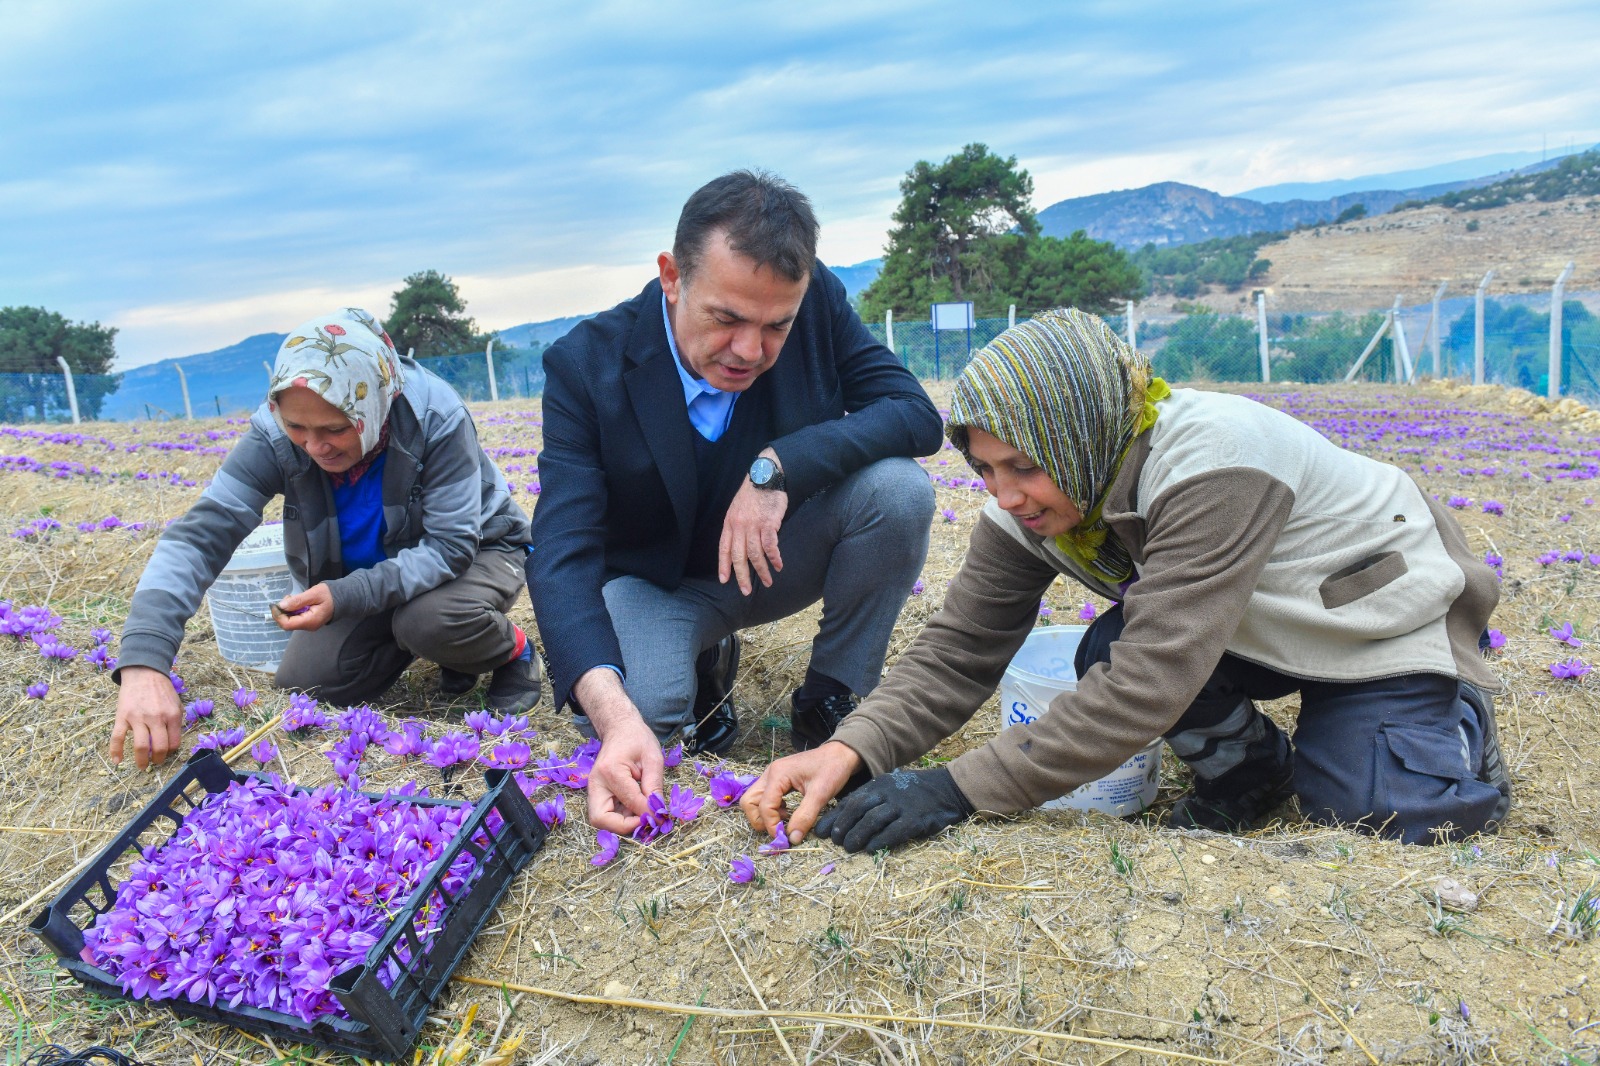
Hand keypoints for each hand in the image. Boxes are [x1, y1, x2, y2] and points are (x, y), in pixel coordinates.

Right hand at [109, 666, 183, 769]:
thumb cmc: (161, 690)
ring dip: (142, 760)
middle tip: (156, 762)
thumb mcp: (176, 703)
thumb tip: (173, 741)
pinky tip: (117, 761)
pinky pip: (118, 737)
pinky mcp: (122, 716)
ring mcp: (138, 718)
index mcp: (172, 715)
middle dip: (158, 759)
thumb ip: (176, 721)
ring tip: (142, 766)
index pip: (174, 742)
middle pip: (159, 747)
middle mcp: (156, 718)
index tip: (166, 753)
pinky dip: (115, 751)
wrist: (144, 673)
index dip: (170, 752)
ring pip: (141, 746)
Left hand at [274, 584, 333, 631]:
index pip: (287, 624)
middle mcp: (308, 626)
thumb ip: (297, 601)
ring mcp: (309, 625)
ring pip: (290, 621)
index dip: (278, 615)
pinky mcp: (308, 621)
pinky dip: (292, 610)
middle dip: (282, 611)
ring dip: (287, 610)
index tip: (275, 604)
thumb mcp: (314, 594)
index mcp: (310, 621)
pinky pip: (296, 618)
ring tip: (293, 598)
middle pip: (287, 623)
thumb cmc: (329, 595)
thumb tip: (281, 606)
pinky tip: (297, 602)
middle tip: (287, 597)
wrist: (343, 598)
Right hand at [575, 668, 664, 834]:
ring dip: (623, 823)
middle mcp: (596, 783)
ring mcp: (594, 789)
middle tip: (646, 822)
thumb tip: (659, 812)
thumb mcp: (653, 758)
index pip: (630, 802)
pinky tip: (638, 808)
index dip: (648, 813)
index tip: (662, 817)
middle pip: (601, 819)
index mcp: (611, 771)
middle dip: (624, 827)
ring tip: (644, 813)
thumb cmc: (637, 739)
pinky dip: (622, 817)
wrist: (620, 729)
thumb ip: (655, 786)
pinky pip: (606, 813)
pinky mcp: (597, 793)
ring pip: (601, 820)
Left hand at [719, 450, 786, 594]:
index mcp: (729, 523)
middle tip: (745, 591)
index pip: (723, 548)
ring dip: (761, 571)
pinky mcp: (768, 524)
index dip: (723, 565)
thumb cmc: (752, 494)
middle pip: (738, 556)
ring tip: (767, 581)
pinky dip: (774, 557)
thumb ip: (737, 526)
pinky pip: (770, 546)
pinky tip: (778, 565)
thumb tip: (739, 544)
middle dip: (742, 576)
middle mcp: (739, 526)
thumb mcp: (737, 509)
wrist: (764, 477)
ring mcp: (753, 526)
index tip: (724, 580)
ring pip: (755, 554)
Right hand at [741, 741, 864, 843]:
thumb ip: (805, 816)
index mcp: (778, 774)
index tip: (784, 838)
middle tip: (778, 829)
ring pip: (754, 800)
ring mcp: (772, 775)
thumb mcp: (821, 794)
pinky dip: (770, 809)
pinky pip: (764, 797)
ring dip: (764, 815)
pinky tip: (786, 811)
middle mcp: (770, 773)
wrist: (840, 754)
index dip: (771, 825)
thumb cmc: (832, 769)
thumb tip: (792, 839)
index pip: (764, 806)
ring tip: (784, 819)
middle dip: (760, 820)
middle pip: (749, 802)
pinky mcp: (777, 779)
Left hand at [814, 766, 974, 853]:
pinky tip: (870, 849)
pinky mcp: (916, 818)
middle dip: (842, 826)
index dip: (834, 817)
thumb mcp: (890, 788)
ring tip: (848, 848)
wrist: (948, 788)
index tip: (821, 831)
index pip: (850, 801)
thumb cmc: (914, 792)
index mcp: (878, 785)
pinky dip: (880, 840)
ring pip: (873, 819)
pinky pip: (894, 830)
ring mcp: (902, 805)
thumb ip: (870, 801)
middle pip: (858, 808)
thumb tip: (844, 818)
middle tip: (834, 841)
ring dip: (857, 834)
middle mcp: (887, 793)